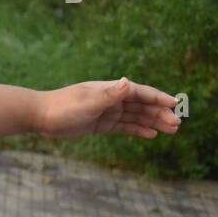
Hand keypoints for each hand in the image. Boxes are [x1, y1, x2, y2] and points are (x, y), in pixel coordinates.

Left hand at [35, 77, 180, 138]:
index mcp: (110, 89)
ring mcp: (106, 111)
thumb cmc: (63, 107)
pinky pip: (123, 126)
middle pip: (141, 105)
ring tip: (171, 130)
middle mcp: (110, 99)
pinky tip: (151, 134)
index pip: (140, 92)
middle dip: (160, 113)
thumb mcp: (88, 102)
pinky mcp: (100, 124)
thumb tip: (128, 82)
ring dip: (153, 122)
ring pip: (135, 117)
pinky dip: (137, 130)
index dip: (158, 98)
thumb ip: (110, 95)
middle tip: (176, 124)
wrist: (40, 117)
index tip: (175, 104)